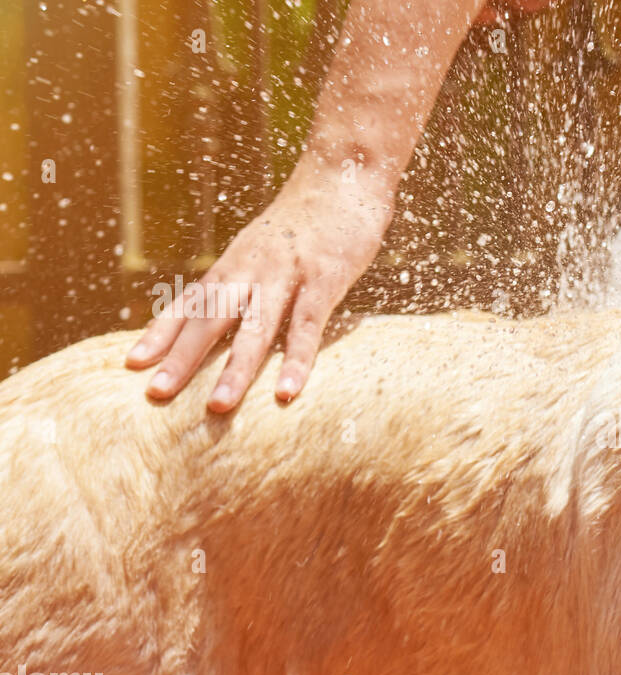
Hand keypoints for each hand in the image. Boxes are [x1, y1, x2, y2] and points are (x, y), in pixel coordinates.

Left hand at [125, 175, 390, 411]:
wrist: (343, 176)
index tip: (132, 365)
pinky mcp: (323, 281)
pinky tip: (286, 392)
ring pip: (255, 329)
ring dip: (235, 370)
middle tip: (156, 394)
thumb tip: (227, 315)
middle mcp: (251, 270)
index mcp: (235, 264)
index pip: (190, 302)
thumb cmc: (308, 221)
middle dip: (182, 358)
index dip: (161, 333)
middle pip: (210, 319)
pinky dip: (296, 362)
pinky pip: (307, 328)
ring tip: (217, 407)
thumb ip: (248, 279)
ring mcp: (287, 275)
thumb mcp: (267, 248)